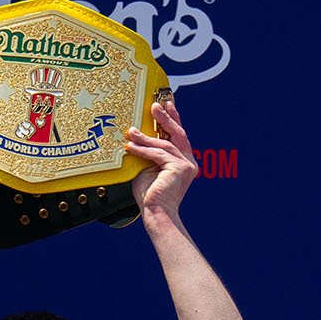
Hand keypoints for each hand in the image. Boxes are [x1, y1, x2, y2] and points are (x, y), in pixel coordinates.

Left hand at [125, 99, 197, 218]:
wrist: (156, 214)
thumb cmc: (150, 197)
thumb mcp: (146, 170)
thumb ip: (146, 155)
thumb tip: (133, 139)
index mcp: (183, 162)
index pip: (178, 137)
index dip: (173, 119)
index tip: (166, 105)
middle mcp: (189, 162)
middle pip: (177, 134)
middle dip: (166, 118)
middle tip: (155, 105)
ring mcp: (186, 165)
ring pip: (165, 144)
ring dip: (146, 136)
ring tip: (131, 130)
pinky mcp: (180, 168)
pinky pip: (159, 154)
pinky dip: (144, 149)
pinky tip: (131, 146)